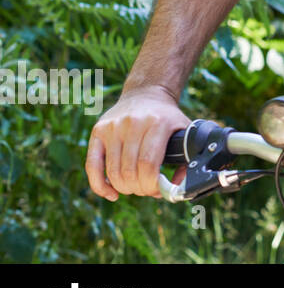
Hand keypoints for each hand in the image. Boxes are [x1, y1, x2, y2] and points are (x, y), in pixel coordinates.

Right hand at [85, 85, 190, 200]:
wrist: (146, 94)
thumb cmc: (167, 118)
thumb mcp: (184, 130)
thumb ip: (187, 158)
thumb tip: (176, 189)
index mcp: (158, 123)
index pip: (148, 164)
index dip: (151, 185)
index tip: (157, 190)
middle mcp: (133, 123)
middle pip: (130, 171)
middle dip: (139, 189)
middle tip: (146, 190)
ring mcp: (113, 127)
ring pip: (113, 171)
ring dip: (124, 188)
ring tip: (134, 188)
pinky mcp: (98, 131)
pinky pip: (92, 166)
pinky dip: (100, 185)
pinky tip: (111, 193)